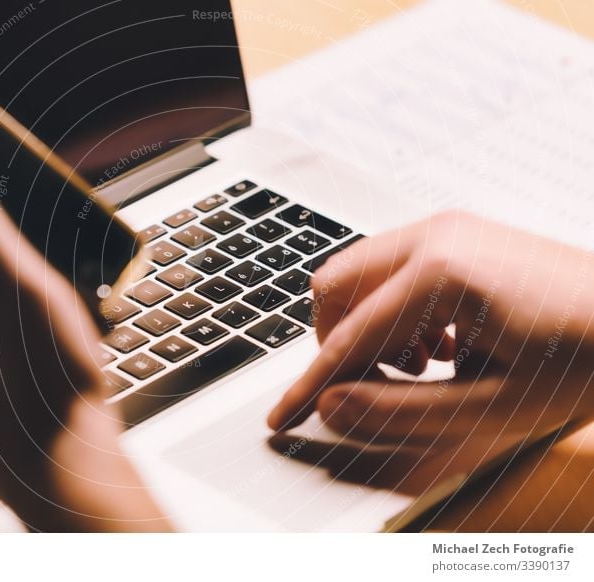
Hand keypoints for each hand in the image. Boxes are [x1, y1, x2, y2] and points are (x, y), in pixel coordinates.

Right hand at [268, 211, 593, 476]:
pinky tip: (436, 343)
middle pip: (335, 285)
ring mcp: (446, 228)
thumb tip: (333, 405)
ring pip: (359, 274)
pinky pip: (391, 268)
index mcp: (440, 272)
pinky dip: (392, 310)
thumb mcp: (491, 405)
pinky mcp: (457, 235)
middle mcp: (434, 236)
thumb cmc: (585, 357)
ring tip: (415, 367)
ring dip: (365, 326)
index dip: (311, 385)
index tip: (283, 416)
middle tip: (362, 386)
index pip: (350, 337)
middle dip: (334, 343)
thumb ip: (400, 411)